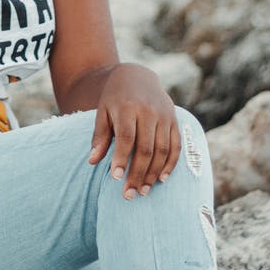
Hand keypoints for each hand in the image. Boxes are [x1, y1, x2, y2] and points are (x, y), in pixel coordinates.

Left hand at [88, 64, 179, 199]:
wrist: (137, 75)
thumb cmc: (115, 98)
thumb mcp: (103, 111)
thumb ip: (100, 136)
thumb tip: (92, 161)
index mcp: (128, 107)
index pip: (126, 137)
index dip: (121, 158)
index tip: (116, 178)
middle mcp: (149, 111)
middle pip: (146, 148)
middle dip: (138, 173)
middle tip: (129, 194)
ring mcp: (165, 115)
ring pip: (162, 150)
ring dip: (153, 173)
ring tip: (143, 191)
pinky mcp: (175, 120)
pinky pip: (176, 145)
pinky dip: (171, 164)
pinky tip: (161, 179)